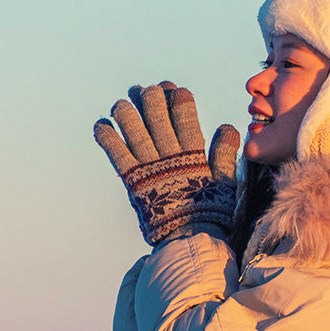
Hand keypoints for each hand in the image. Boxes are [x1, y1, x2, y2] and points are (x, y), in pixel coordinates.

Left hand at [93, 82, 242, 245]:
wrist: (189, 241)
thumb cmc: (210, 213)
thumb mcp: (225, 182)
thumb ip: (225, 154)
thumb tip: (228, 127)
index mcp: (193, 155)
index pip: (185, 117)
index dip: (179, 99)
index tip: (174, 89)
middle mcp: (169, 157)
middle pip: (157, 118)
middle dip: (151, 100)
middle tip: (145, 90)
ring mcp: (150, 168)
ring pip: (135, 132)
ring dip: (127, 114)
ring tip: (122, 104)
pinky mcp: (133, 182)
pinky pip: (117, 155)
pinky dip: (108, 138)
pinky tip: (101, 125)